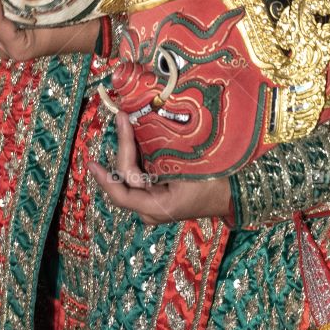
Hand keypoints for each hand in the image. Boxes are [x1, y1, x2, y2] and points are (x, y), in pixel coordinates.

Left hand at [87, 112, 232, 226]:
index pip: (122, 193)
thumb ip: (158, 151)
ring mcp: (156, 205)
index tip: (91, 162)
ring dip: (130, 151)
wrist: (237, 192)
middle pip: (126, 179)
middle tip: (123, 119)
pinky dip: (139, 157)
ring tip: (127, 124)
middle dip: (124, 147)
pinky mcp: (160, 196)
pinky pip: (142, 177)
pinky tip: (139, 137)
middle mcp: (152, 211)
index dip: (105, 177)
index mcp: (157, 207)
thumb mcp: (186, 165)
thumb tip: (134, 123)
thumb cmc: (214, 179)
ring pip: (133, 177)